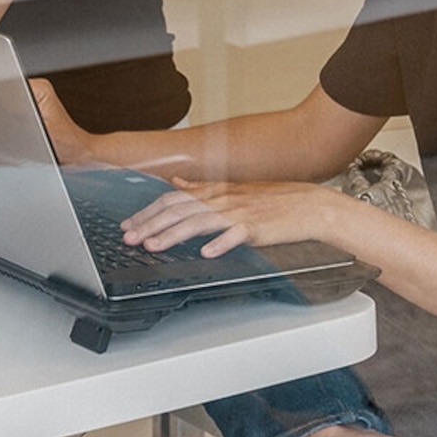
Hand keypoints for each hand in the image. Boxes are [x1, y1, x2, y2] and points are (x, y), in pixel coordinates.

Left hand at [120, 179, 350, 261]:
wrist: (307, 205)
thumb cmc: (273, 201)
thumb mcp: (233, 190)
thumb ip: (202, 188)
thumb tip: (176, 182)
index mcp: (216, 192)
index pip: (173, 199)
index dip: (148, 211)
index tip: (129, 225)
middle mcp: (222, 199)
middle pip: (179, 210)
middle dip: (150, 224)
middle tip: (129, 239)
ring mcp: (238, 213)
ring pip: (198, 222)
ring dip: (172, 234)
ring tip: (153, 246)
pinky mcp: (256, 227)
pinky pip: (235, 235)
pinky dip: (220, 244)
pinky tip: (206, 254)